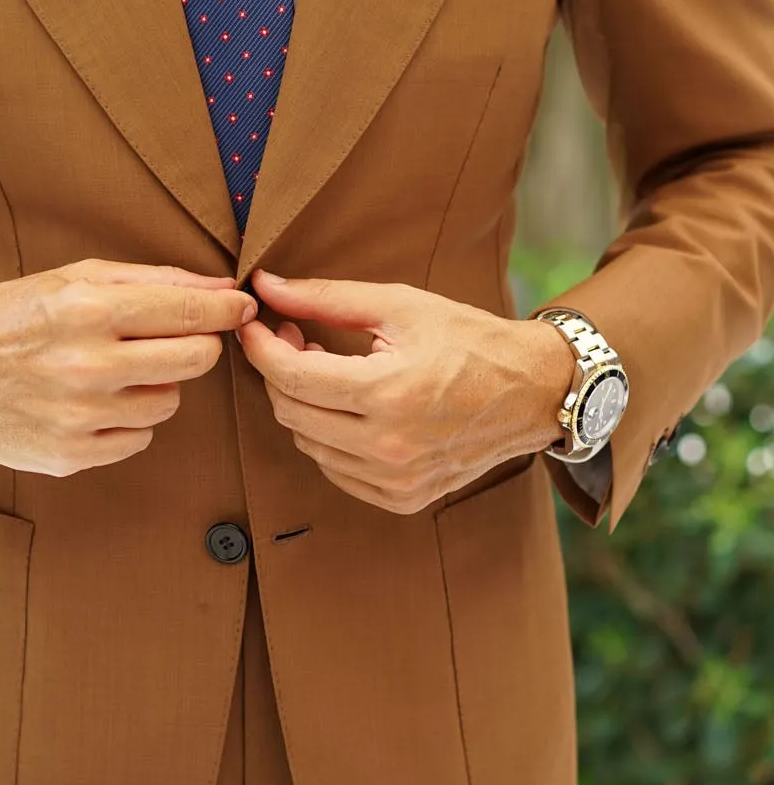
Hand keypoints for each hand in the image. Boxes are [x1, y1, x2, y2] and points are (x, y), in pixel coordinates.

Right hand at [0, 257, 257, 475]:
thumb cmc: (16, 316)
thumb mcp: (74, 278)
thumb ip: (152, 280)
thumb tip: (222, 286)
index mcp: (87, 310)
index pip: (188, 311)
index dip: (226, 308)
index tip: (240, 307)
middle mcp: (86, 365)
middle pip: (194, 360)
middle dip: (197, 345)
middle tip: (172, 339)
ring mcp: (79, 416)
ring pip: (169, 403)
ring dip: (156, 385)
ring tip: (117, 371)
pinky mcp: (70, 455)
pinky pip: (138, 439)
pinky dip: (127, 420)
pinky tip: (95, 402)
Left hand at [237, 270, 575, 513]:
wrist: (531, 392)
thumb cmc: (468, 341)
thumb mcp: (400, 305)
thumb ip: (326, 297)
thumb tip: (265, 286)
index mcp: (389, 394)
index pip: (292, 377)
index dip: (260, 347)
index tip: (253, 322)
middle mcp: (389, 447)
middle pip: (291, 412)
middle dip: (279, 371)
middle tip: (295, 336)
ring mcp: (396, 480)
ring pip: (307, 444)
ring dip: (302, 404)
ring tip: (325, 368)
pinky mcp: (402, 498)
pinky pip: (335, 470)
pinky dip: (327, 437)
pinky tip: (348, 406)